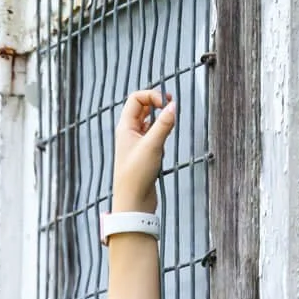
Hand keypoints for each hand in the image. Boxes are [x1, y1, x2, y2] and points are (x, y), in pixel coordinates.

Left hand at [111, 87, 176, 213]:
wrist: (133, 203)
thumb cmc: (136, 176)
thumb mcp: (152, 146)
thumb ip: (164, 124)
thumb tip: (173, 106)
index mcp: (125, 127)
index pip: (136, 98)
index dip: (152, 95)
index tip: (166, 102)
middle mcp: (129, 133)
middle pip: (143, 108)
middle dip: (157, 105)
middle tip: (172, 106)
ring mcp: (136, 143)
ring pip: (150, 122)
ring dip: (161, 121)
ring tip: (168, 127)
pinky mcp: (144, 154)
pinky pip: (154, 137)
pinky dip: (161, 136)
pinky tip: (163, 147)